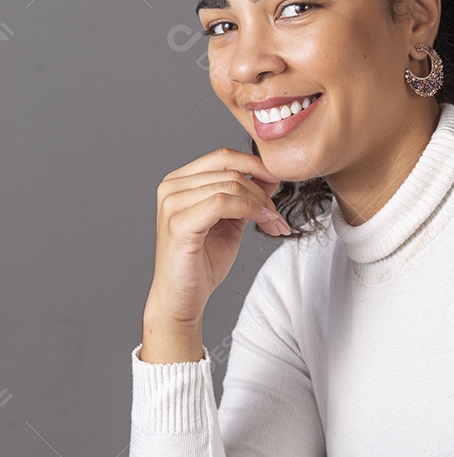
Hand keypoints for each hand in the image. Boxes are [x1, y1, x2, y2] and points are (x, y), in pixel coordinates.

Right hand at [146, 149, 289, 326]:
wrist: (182, 299)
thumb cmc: (202, 263)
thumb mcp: (230, 221)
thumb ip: (244, 197)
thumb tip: (269, 176)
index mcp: (180, 182)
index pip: (223, 157)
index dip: (255, 164)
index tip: (278, 181)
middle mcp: (171, 187)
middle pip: (230, 171)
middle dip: (263, 191)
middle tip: (278, 215)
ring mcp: (172, 204)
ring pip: (230, 185)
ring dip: (261, 203)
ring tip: (274, 223)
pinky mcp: (178, 223)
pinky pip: (223, 203)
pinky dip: (250, 209)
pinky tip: (264, 222)